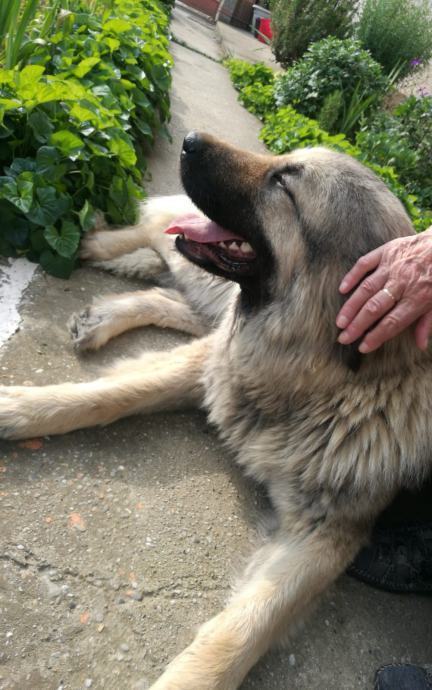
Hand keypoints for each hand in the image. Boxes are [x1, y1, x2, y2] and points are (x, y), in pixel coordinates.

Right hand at [336, 227, 431, 352]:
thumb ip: (428, 322)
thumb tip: (421, 345)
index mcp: (417, 298)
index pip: (393, 322)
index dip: (376, 336)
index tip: (363, 347)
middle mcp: (401, 283)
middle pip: (375, 308)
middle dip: (357, 325)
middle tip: (343, 338)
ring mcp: (391, 267)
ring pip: (366, 289)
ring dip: (351, 306)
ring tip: (340, 322)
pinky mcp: (386, 252)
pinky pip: (365, 264)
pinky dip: (352, 276)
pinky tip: (342, 289)